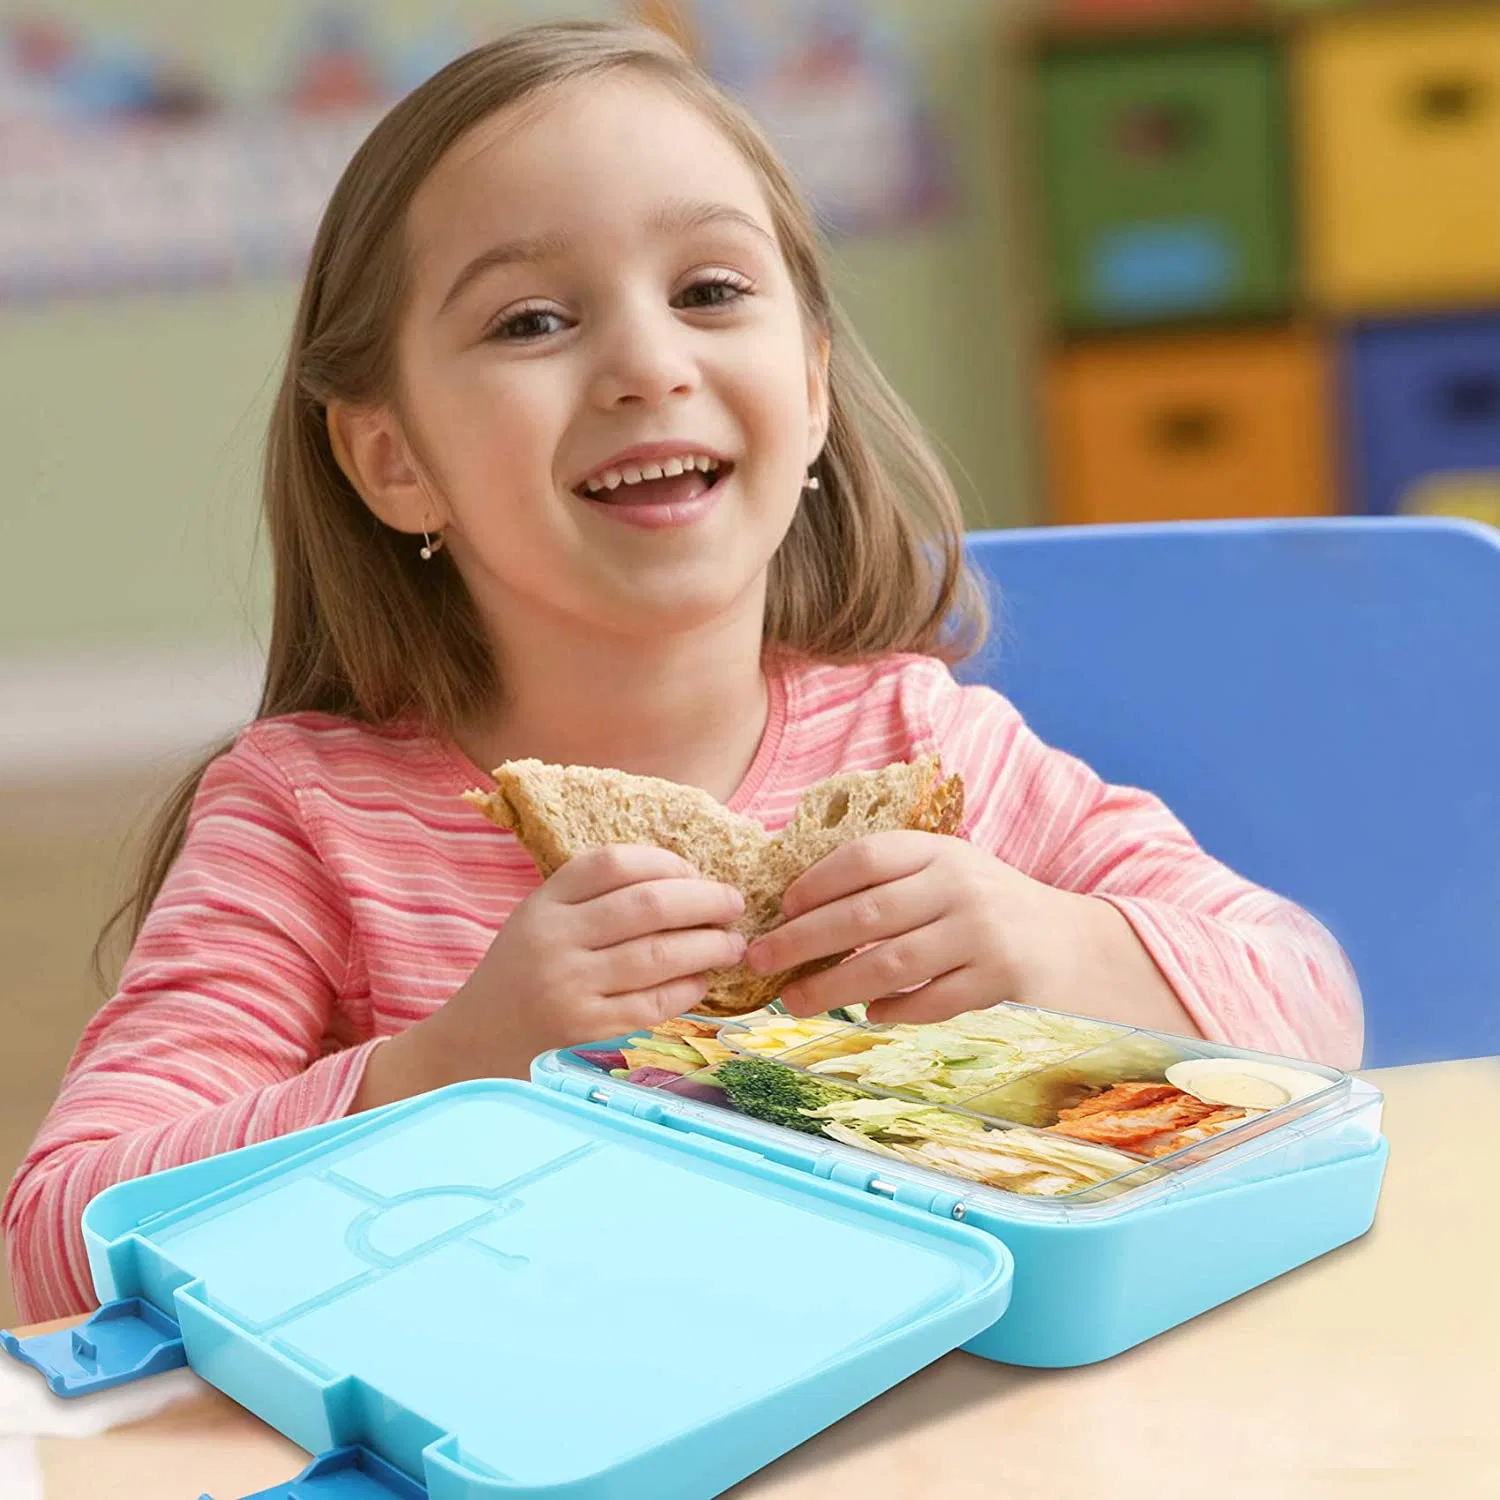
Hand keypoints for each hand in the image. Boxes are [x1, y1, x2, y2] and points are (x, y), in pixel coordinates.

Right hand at [356, 846, 744, 1106]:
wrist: (473, 1043)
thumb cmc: (521, 973)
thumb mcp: (540, 920)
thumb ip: (594, 899)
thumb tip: (686, 882)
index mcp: (543, 903)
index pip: (614, 862)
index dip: (666, 861)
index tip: (695, 871)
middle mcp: (554, 940)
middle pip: (648, 904)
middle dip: (705, 900)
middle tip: (733, 904)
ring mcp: (569, 987)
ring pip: (659, 954)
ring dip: (709, 945)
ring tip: (733, 944)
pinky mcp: (585, 1029)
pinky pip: (653, 1002)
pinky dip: (688, 988)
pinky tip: (703, 980)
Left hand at [744, 832, 1068, 1024]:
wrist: (1071, 943)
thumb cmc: (987, 905)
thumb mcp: (946, 873)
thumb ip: (890, 880)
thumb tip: (798, 909)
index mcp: (940, 850)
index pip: (865, 858)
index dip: (815, 882)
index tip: (781, 907)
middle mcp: (960, 886)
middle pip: (865, 915)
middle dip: (802, 941)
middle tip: (759, 960)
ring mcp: (981, 934)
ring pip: (890, 964)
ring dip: (833, 986)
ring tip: (794, 1001)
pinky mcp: (999, 981)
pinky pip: (930, 1001)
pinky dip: (892, 1010)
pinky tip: (868, 1013)